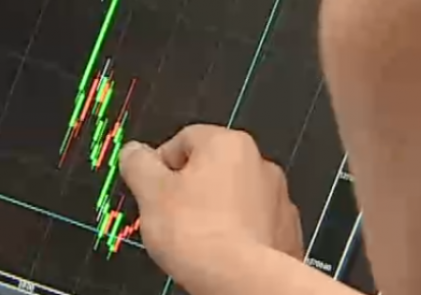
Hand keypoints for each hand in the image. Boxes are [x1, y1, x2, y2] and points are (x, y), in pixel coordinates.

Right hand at [119, 125, 303, 289]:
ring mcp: (277, 198)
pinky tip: (220, 250)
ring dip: (215, 211)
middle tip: (170, 216)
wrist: (242, 280)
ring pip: (233, 196)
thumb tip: (133, 153)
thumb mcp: (150, 192)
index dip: (161, 166)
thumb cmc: (198, 234)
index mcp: (226, 144)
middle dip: (189, 190)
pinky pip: (253, 224)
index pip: (183, 140)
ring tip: (195, 238)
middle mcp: (258, 163)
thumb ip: (138, 164)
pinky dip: (237, 233)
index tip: (151, 188)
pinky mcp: (286, 230)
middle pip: (211, 168)